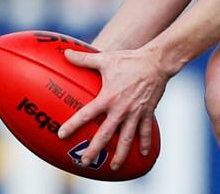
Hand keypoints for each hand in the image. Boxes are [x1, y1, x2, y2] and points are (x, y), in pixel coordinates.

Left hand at [55, 46, 174, 169]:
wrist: (157, 62)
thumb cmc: (130, 60)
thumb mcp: (106, 59)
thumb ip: (85, 59)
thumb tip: (66, 53)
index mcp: (108, 97)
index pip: (86, 114)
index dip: (73, 125)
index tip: (62, 135)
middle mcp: (121, 109)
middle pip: (105, 134)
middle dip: (94, 149)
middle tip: (85, 162)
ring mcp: (135, 112)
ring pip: (127, 138)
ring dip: (120, 153)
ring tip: (114, 167)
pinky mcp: (147, 112)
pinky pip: (145, 131)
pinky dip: (144, 143)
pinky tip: (143, 154)